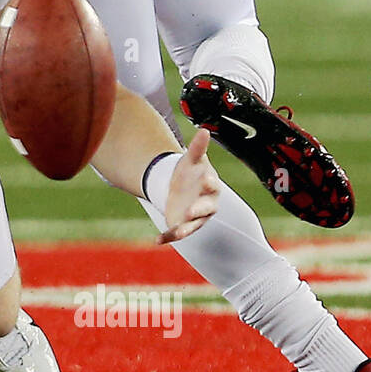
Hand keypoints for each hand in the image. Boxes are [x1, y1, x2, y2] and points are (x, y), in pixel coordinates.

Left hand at [158, 128, 219, 243]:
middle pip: (206, 209)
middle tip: (191, 211)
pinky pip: (175, 234)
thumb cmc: (190, 173)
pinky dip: (167, 238)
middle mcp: (205, 205)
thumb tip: (203, 130)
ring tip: (177, 233)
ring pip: (192, 226)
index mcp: (209, 187)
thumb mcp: (191, 160)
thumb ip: (197, 148)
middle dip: (199, 210)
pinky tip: (157, 241)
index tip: (206, 182)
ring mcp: (193, 218)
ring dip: (185, 230)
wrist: (179, 188)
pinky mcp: (181, 226)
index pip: (213, 187)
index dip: (210, 185)